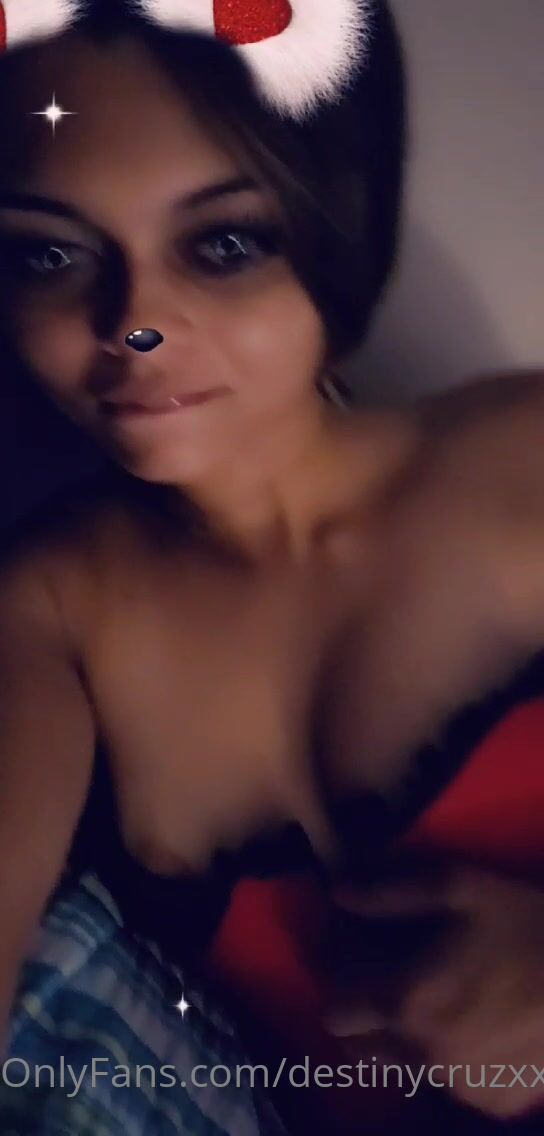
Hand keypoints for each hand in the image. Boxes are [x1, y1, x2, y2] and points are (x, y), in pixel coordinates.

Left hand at [324, 858, 543, 1119]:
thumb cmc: (524, 921)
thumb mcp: (456, 885)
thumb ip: (387, 893)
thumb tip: (337, 894)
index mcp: (406, 1002)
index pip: (336, 1009)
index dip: (339, 980)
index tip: (353, 958)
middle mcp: (424, 1056)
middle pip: (360, 1048)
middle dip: (363, 1015)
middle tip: (386, 980)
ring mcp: (460, 1088)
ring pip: (403, 1070)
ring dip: (402, 1041)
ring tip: (432, 1001)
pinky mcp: (494, 1103)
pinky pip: (449, 1086)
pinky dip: (449, 1062)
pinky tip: (474, 1026)